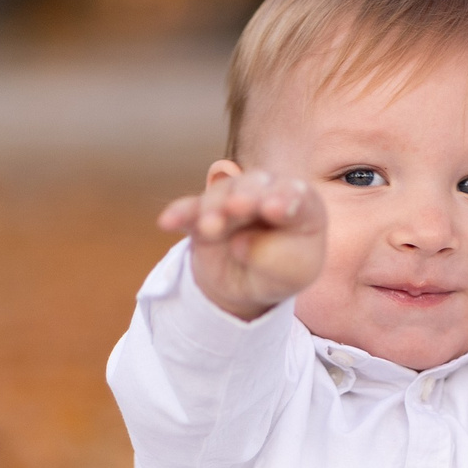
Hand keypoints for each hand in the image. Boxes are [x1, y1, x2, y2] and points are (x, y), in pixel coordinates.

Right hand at [158, 166, 328, 318]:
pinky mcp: (202, 213)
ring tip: (210, 227)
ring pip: (221, 195)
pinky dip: (179, 214)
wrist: (251, 281)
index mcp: (300, 202)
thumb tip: (242, 244)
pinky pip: (190, 210)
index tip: (274, 208)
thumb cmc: (283, 269)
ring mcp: (231, 198)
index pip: (297, 196)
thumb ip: (275, 257)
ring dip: (214, 208)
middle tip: (238, 206)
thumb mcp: (292, 273)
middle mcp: (265, 190)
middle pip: (255, 186)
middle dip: (245, 196)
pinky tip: (167, 222)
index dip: (286, 200)